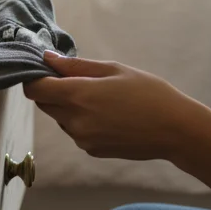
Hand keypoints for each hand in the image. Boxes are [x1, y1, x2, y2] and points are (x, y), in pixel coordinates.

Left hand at [23, 52, 210, 162]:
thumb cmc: (148, 93)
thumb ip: (75, 66)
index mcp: (78, 96)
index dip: (35, 78)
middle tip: (76, 78)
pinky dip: (81, 121)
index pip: (35, 89)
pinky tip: (107, 114)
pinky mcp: (91, 150)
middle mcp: (75, 121)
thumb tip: (47, 59)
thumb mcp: (113, 70)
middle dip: (52, 90)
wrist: (175, 130)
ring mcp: (83, 139)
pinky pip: (75, 131)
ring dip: (67, 106)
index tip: (45, 69)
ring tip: (99, 97)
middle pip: (44, 104)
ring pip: (60, 118)